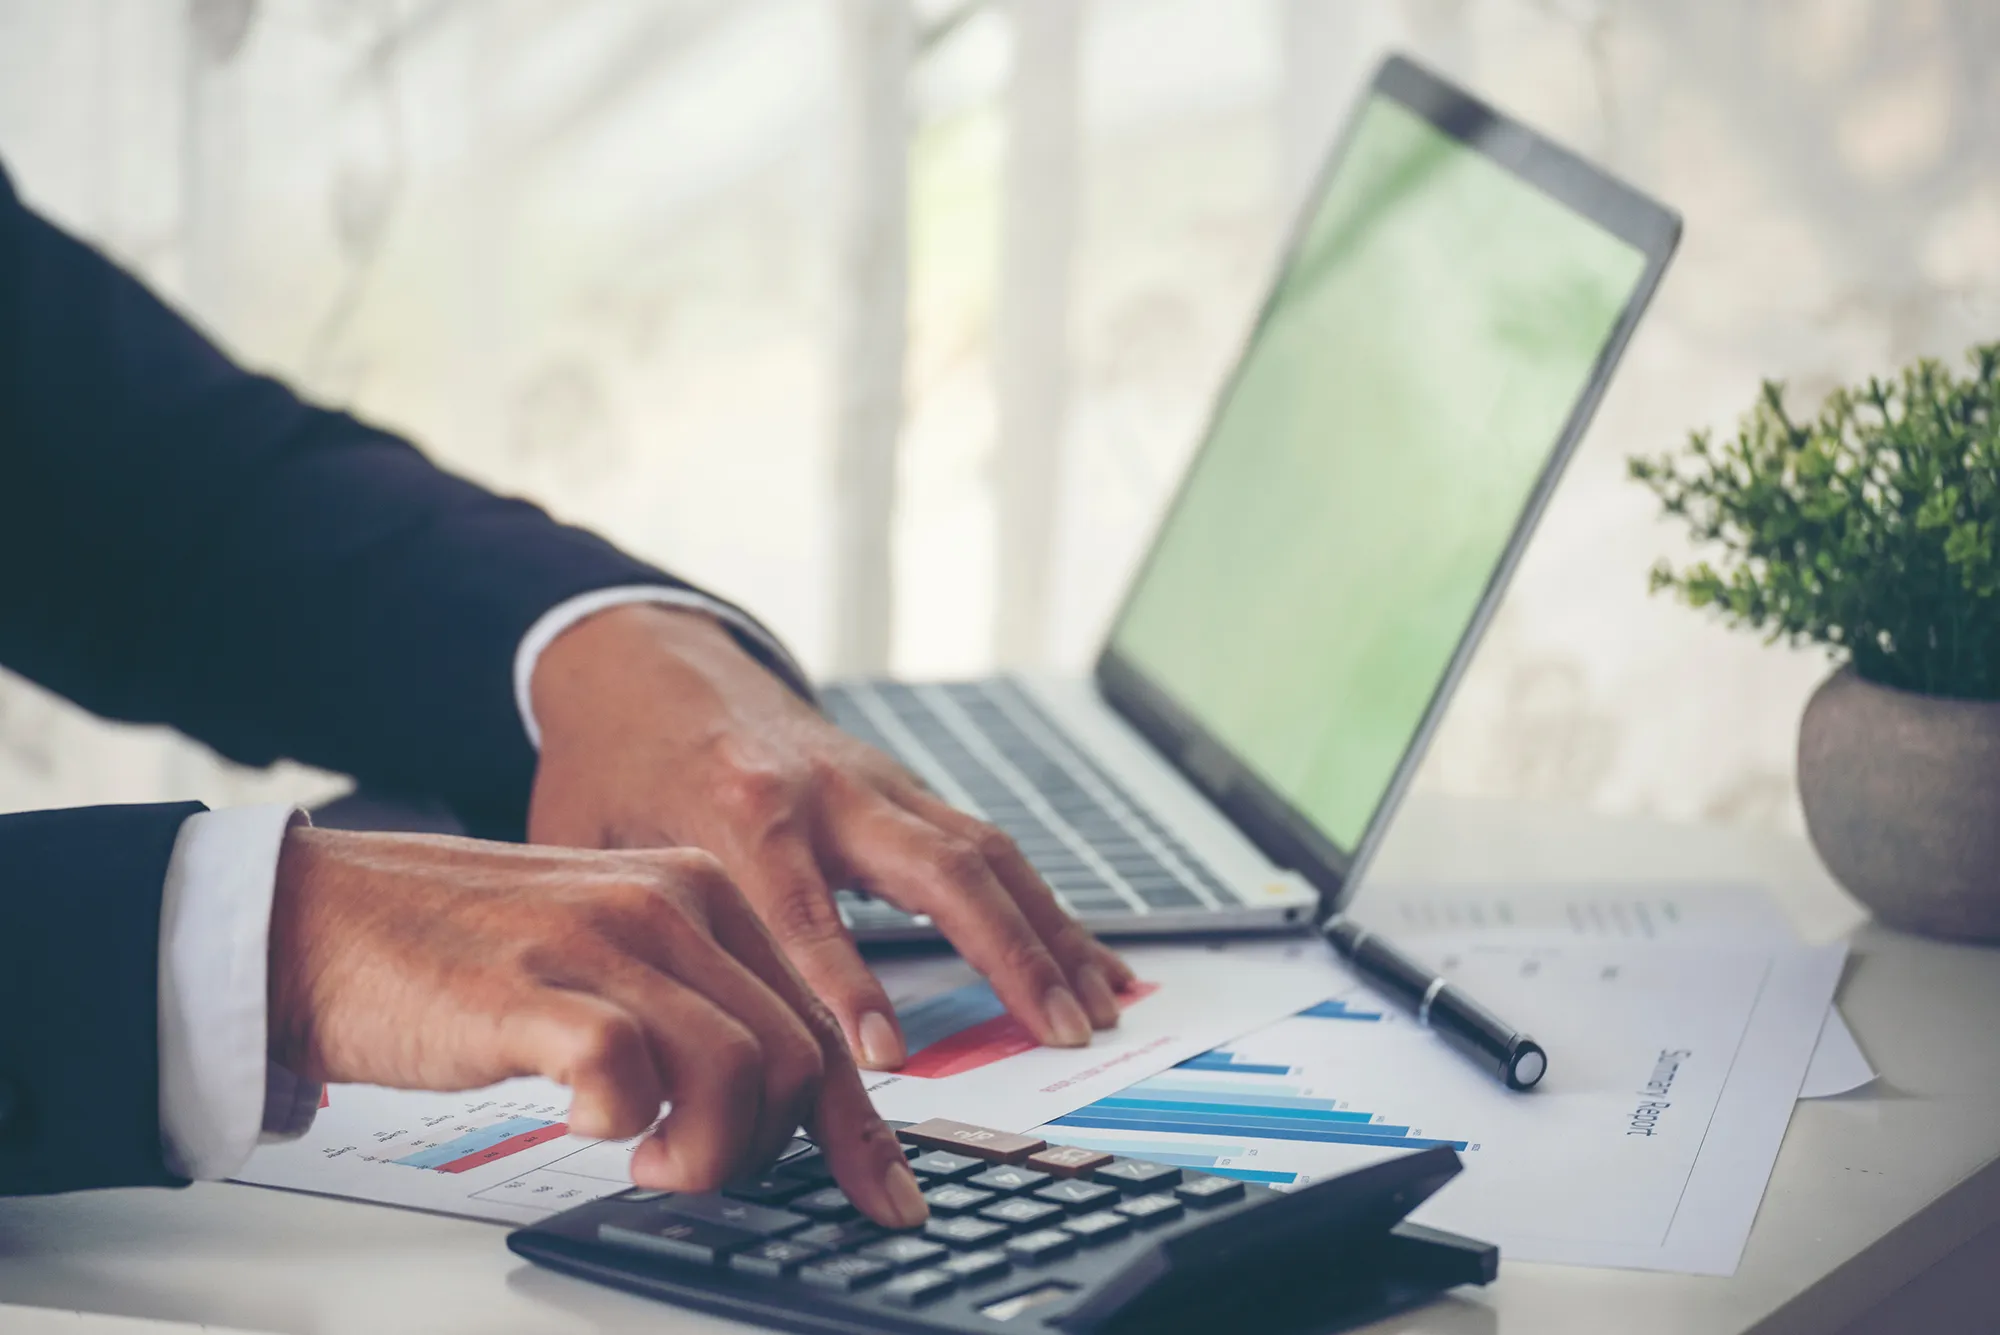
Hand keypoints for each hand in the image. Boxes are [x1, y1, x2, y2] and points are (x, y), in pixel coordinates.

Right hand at [266, 825, 927, 1226]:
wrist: (320, 921)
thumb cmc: (460, 953)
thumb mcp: (605, 951)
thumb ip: (687, 1000)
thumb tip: (765, 1099)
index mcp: (699, 891)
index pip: (819, 1020)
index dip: (858, 1129)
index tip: (883, 1199)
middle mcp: (669, 903)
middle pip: (797, 1058)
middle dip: (766, 1150)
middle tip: (693, 1169)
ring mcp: (603, 942)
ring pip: (739, 1072)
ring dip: (705, 1153)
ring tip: (644, 1158)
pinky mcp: (532, 992)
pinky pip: (630, 1075)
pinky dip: (621, 1125)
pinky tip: (582, 1120)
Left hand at [526, 604, 1135, 1070]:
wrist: (648, 662)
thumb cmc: (614, 763)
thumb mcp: (593, 846)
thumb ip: (640, 933)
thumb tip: (645, 1046)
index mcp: (742, 808)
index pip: (804, 910)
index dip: (846, 986)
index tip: (883, 1057)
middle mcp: (829, 789)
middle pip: (940, 869)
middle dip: (1008, 952)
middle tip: (1059, 1028)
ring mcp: (877, 784)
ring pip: (985, 853)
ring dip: (1049, 932)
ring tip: (1097, 1005)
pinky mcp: (902, 790)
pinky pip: (989, 847)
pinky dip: (1043, 907)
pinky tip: (1086, 959)